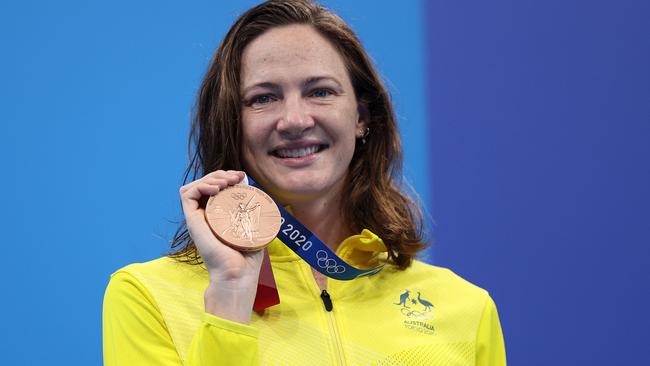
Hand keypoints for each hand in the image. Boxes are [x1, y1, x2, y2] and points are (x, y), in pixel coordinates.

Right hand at [179, 170, 263, 322]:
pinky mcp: (192, 222)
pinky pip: (186, 194)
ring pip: (194, 186)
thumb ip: (251, 212)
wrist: (237, 277)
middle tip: (236, 177)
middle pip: (204, 184)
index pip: (214, 189)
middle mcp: (204, 217)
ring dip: (210, 178)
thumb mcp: (252, 229)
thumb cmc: (247, 260)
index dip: (225, 177)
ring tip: (226, 182)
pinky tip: (217, 189)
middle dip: (220, 174)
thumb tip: (254, 189)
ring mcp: (197, 219)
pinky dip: (200, 185)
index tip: (241, 177)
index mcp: (216, 218)